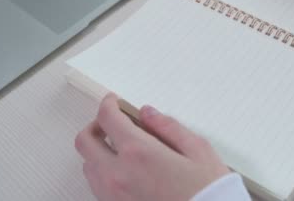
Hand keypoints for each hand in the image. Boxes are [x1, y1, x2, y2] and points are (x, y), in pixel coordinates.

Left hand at [75, 94, 229, 200]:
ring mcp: (113, 196)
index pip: (107, 118)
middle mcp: (118, 175)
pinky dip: (103, 172)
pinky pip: (97, 187)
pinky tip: (124, 170)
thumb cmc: (209, 194)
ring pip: (88, 165)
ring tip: (119, 148)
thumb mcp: (198, 150)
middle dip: (95, 125)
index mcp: (139, 153)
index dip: (108, 104)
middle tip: (112, 122)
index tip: (114, 102)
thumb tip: (148, 114)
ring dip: (97, 151)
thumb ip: (169, 127)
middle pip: (85, 141)